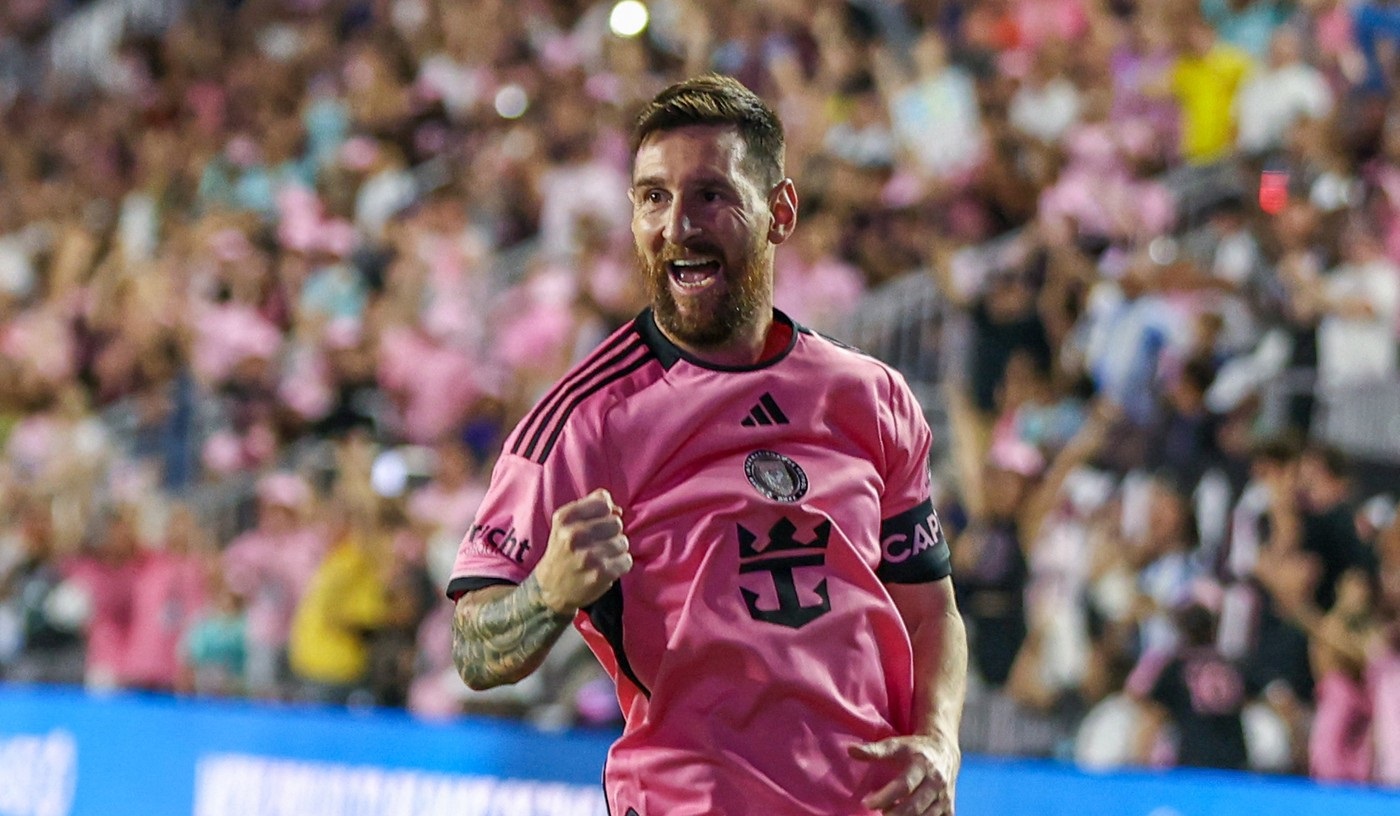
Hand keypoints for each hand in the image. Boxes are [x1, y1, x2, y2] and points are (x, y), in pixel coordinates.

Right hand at [533, 489, 631, 615]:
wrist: (550, 588)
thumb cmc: (564, 550)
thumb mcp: (566, 523)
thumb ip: (592, 505)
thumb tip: (618, 509)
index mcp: (565, 518)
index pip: (603, 502)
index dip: (605, 513)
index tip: (597, 524)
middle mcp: (574, 534)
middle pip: (616, 522)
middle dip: (612, 533)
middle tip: (598, 544)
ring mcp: (588, 555)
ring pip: (623, 542)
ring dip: (616, 550)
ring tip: (601, 557)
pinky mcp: (601, 573)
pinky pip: (626, 560)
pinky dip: (620, 565)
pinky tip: (606, 568)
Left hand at [849, 733, 959, 814]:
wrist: (944, 750)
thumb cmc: (914, 749)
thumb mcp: (895, 745)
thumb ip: (874, 750)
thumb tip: (850, 750)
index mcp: (922, 764)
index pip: (904, 785)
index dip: (885, 797)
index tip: (867, 802)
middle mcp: (936, 782)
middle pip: (915, 806)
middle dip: (894, 814)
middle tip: (878, 812)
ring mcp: (945, 796)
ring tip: (889, 814)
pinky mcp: (949, 807)